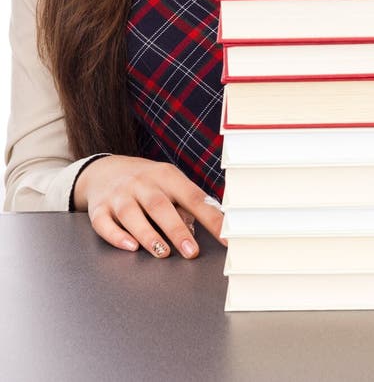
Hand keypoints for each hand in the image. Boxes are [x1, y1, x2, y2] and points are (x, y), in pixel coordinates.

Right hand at [73, 155, 227, 257]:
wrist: (104, 170)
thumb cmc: (147, 182)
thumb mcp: (169, 184)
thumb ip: (185, 205)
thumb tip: (199, 229)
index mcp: (166, 175)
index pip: (193, 196)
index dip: (211, 218)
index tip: (226, 238)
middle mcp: (142, 183)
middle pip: (160, 205)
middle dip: (176, 229)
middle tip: (191, 252)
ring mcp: (119, 195)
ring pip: (132, 214)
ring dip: (148, 235)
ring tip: (163, 253)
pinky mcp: (99, 208)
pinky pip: (104, 223)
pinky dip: (117, 236)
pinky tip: (130, 248)